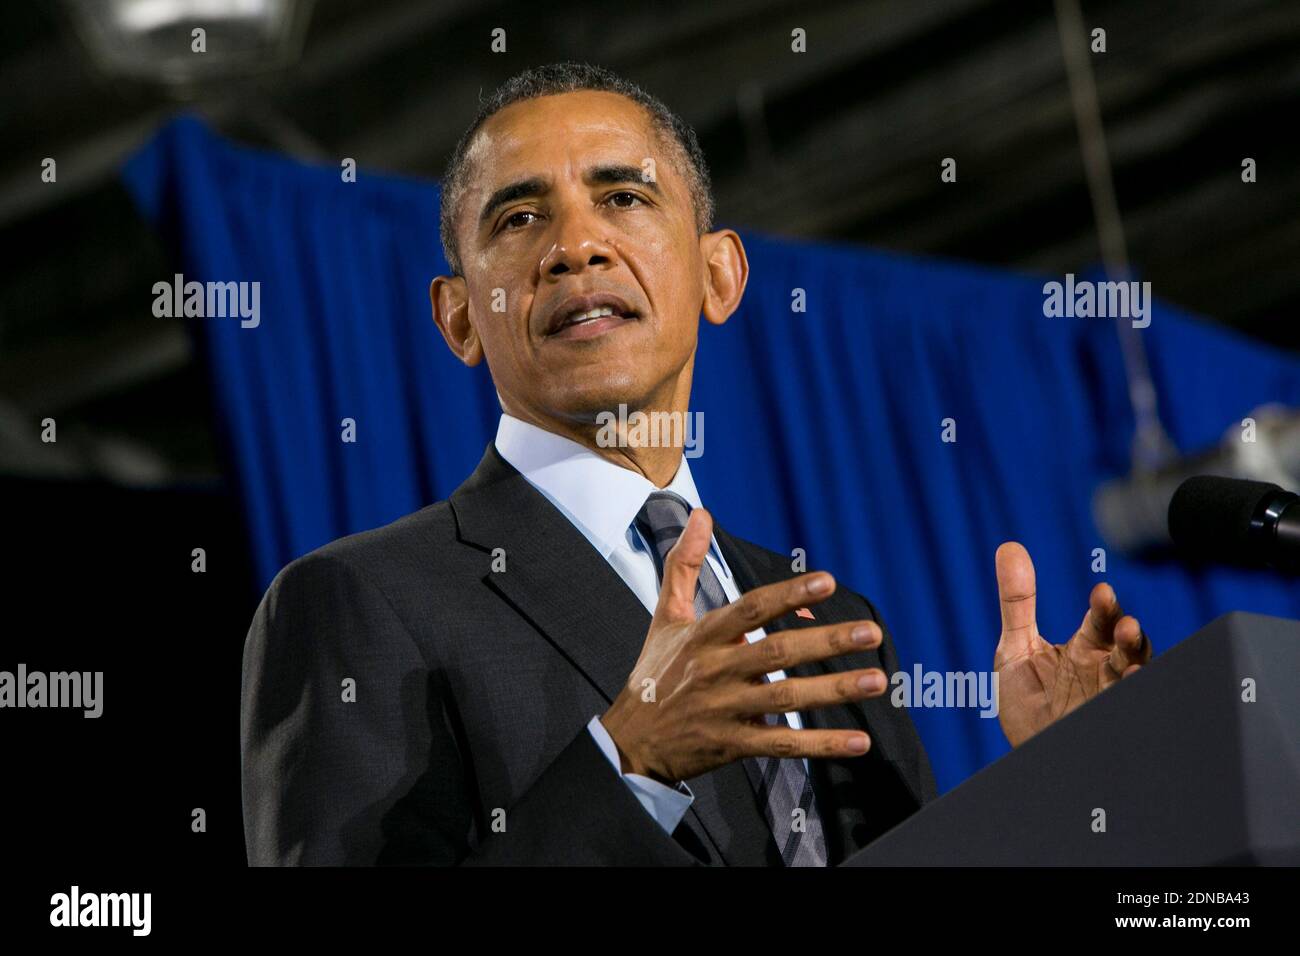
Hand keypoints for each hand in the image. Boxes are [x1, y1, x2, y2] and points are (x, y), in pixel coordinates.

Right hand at [600, 507, 885, 783]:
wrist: (631, 741)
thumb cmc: (654, 672)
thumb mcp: (665, 616)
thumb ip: (685, 564)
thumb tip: (701, 514)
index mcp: (704, 635)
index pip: (751, 609)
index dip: (789, 595)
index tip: (827, 582)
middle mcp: (716, 670)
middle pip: (777, 652)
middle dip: (827, 643)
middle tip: (872, 632)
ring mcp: (726, 710)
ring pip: (787, 698)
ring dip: (834, 689)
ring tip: (877, 680)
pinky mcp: (734, 744)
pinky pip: (783, 745)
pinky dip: (821, 745)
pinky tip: (858, 741)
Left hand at [993, 541, 1151, 746]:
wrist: (1027, 755)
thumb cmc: (1027, 704)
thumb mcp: (1015, 649)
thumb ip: (1018, 602)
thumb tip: (1009, 547)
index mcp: (1086, 648)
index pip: (1100, 621)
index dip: (1104, 607)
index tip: (1101, 592)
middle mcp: (1105, 671)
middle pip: (1126, 646)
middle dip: (1128, 635)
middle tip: (1124, 626)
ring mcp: (1110, 697)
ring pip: (1134, 676)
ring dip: (1137, 667)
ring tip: (1132, 660)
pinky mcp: (1110, 721)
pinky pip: (1128, 707)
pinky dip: (1132, 696)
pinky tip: (1133, 686)